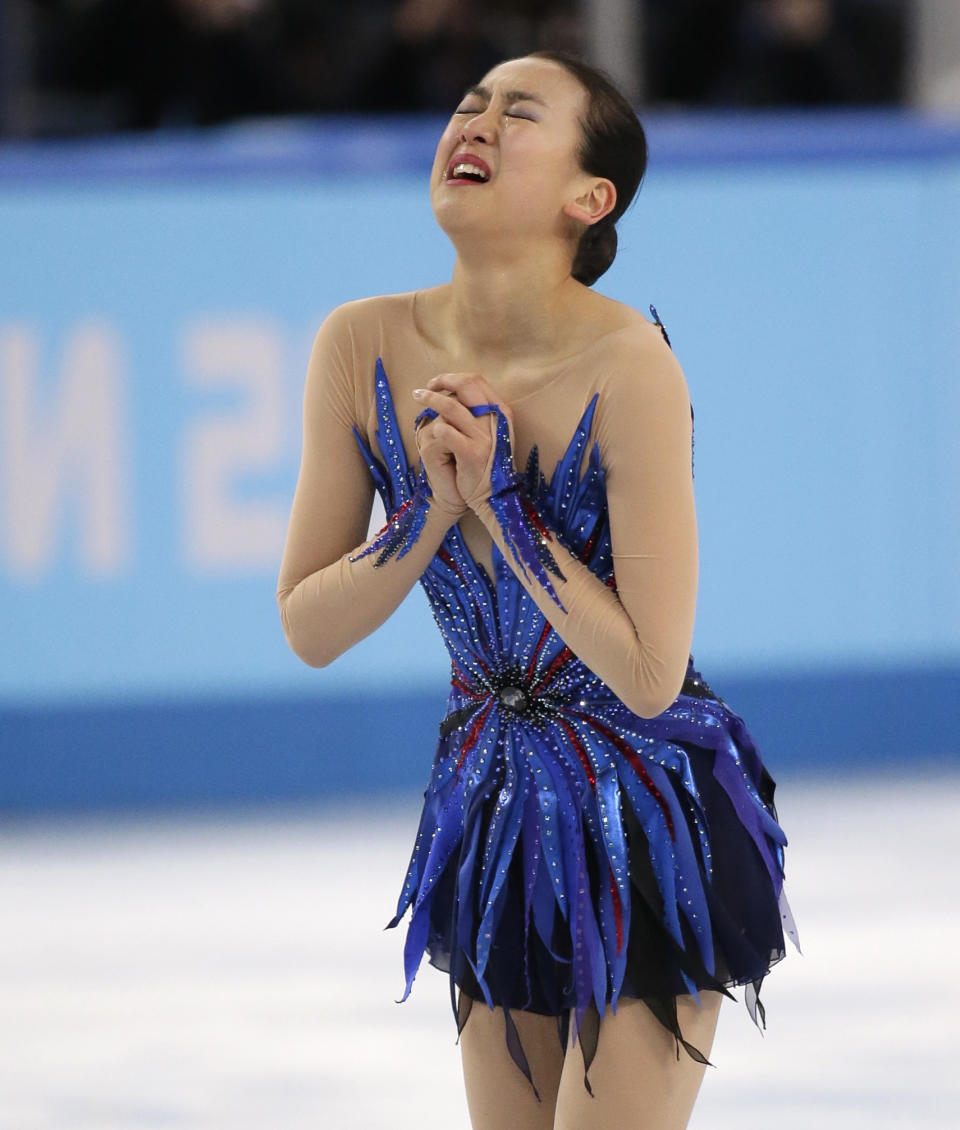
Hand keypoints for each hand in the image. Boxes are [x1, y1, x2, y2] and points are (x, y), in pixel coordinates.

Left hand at [413, 372, 513, 508]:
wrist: (494, 495)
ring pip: (452, 407)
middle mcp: (495, 420)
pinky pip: (446, 432)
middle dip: (442, 381)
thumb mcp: (490, 433)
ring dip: (431, 399)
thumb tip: (454, 391)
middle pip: (467, 385)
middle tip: (426, 388)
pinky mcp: (471, 454)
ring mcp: (484, 437)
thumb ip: (479, 413)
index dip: (453, 378)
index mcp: (501, 412)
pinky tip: (429, 431)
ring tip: (417, 397)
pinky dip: (435, 428)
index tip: (438, 383)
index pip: (477, 381)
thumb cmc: (487, 462)